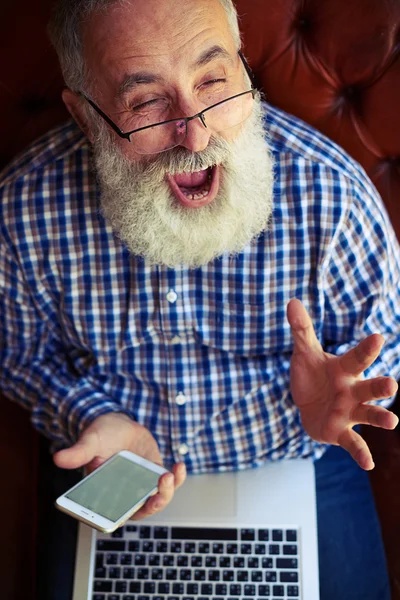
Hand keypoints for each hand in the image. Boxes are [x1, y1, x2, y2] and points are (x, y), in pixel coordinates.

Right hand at [54, 412, 185, 518]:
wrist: (119, 425)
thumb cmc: (101, 436)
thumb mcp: (90, 441)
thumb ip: (78, 452)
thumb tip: (58, 459)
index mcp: (103, 495)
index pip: (108, 516)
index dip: (116, 517)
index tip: (125, 511)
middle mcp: (124, 497)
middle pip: (137, 511)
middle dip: (149, 505)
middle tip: (156, 495)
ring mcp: (142, 488)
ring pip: (156, 500)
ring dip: (166, 492)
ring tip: (168, 475)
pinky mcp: (155, 477)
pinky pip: (169, 484)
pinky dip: (177, 478)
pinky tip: (178, 465)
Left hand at [287, 298, 398, 469]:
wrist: (308, 403)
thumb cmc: (312, 375)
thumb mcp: (305, 353)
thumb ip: (302, 330)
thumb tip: (291, 302)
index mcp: (345, 369)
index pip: (356, 357)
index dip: (366, 348)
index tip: (378, 337)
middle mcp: (353, 390)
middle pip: (369, 387)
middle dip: (380, 386)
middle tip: (391, 385)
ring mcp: (350, 412)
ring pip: (368, 414)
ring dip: (380, 417)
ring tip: (392, 421)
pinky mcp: (340, 432)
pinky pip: (353, 442)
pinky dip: (360, 453)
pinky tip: (369, 464)